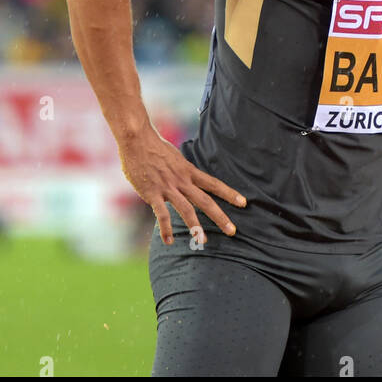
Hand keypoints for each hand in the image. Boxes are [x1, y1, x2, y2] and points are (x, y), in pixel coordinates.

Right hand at [118, 126, 245, 244]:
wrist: (137, 140)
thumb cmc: (155, 148)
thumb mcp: (176, 158)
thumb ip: (183, 172)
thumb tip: (187, 181)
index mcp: (189, 171)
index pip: (214, 184)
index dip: (230, 194)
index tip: (244, 203)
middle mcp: (182, 181)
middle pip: (206, 201)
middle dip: (220, 217)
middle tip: (232, 231)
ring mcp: (168, 188)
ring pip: (186, 210)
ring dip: (195, 227)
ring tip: (202, 241)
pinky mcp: (153, 194)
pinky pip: (161, 214)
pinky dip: (166, 229)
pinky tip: (169, 241)